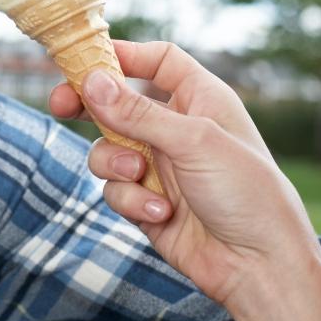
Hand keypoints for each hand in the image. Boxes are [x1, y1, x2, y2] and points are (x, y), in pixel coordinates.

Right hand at [50, 40, 320, 320]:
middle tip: (61, 104)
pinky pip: (116, 190)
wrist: (259, 266)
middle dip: (89, 105)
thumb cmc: (247, 193)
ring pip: (108, 149)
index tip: (85, 59)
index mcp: (200, 99)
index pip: (157, 61)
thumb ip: (138, 112)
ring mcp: (161, 167)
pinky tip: (162, 213)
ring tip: (139, 176)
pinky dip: (132, 200)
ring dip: (115, 163)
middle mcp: (177, 128)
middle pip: (119, 103)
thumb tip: (92, 81)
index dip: (122, 55)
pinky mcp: (147, 202)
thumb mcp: (193, 141)